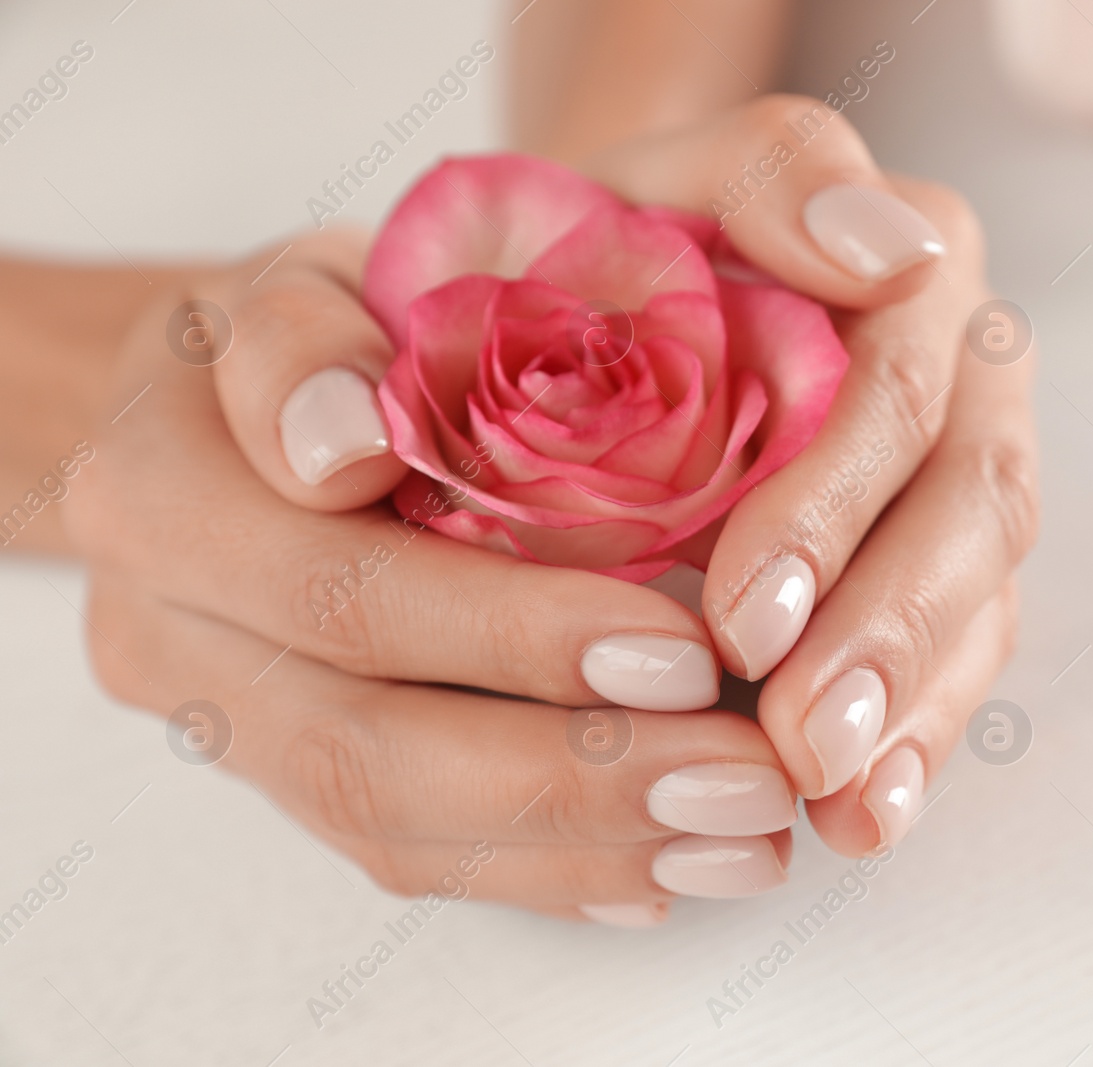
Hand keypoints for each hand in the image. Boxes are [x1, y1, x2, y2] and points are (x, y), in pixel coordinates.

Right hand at [66, 233, 799, 923]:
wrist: (267, 398)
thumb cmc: (336, 316)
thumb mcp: (335, 269)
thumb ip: (315, 335)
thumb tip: (339, 443)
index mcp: (167, 484)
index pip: (340, 585)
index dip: (511, 636)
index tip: (686, 654)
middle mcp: (171, 626)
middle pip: (368, 745)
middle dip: (578, 774)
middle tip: (748, 782)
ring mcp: (228, 719)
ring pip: (394, 827)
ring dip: (585, 845)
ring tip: (746, 842)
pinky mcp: (291, 775)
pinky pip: (412, 857)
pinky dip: (553, 872)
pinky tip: (672, 867)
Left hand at [583, 95, 1038, 854]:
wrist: (608, 282)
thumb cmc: (626, 233)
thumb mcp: (672, 168)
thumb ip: (779, 171)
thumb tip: (890, 250)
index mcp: (918, 270)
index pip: (899, 397)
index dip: (835, 511)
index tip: (743, 617)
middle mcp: (967, 375)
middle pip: (967, 511)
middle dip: (887, 635)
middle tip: (800, 740)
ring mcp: (963, 475)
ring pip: (980, 594)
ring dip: (916, 706)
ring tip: (843, 803)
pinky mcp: (943, 561)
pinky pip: (961, 649)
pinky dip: (918, 736)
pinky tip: (868, 811)